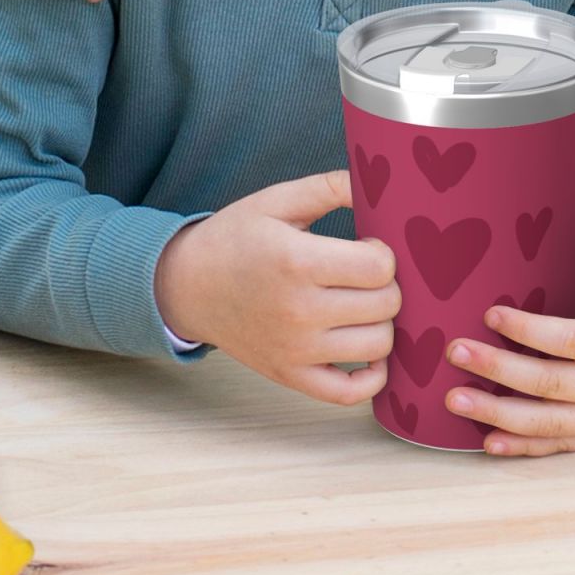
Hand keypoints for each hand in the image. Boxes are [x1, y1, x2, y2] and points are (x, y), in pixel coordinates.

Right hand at [153, 169, 400, 405]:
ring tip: (364, 303)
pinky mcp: (290, 376)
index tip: (368, 246)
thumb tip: (379, 180)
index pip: (379, 267)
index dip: (385, 252)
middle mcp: (298, 311)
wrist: (187, 286)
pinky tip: (367, 350)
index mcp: (297, 262)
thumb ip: (331, 186)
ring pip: (378, 346)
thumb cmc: (236, 238)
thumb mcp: (278, 200)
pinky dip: (372, 378)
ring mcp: (295, 351)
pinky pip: (348, 394)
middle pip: (386, 305)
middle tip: (367, 274)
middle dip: (388, 284)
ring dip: (383, 323)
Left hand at [443, 204, 574, 455]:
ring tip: (453, 401)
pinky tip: (488, 442)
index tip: (491, 313)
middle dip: (498, 370)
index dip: (529, 330)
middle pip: (551, 385)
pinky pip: (560, 447)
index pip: (572, 340)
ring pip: (549, 426)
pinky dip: (523, 448)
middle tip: (455, 352)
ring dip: (498, 416)